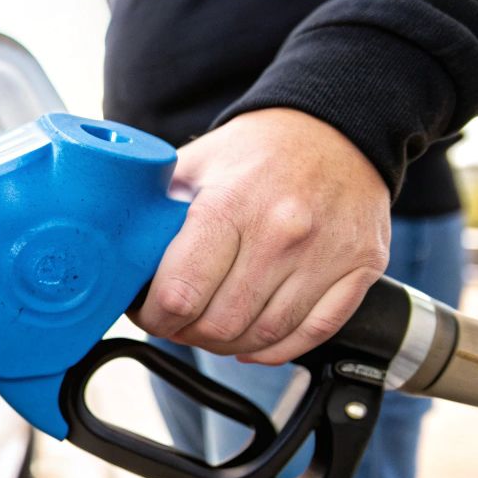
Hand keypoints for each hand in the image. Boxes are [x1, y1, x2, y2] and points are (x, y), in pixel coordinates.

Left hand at [133, 108, 390, 364]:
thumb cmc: (258, 150)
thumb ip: (156, 213)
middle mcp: (282, 232)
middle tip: (178, 323)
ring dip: (228, 345)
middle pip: (220, 324)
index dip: (154, 316)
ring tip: (212, 330)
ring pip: (264, 336)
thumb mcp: (195, 165)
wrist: (337, 127)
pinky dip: (277, 350)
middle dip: (187, 333)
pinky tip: (254, 342)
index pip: (179, 294)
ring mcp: (326, 253)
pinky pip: (313, 333)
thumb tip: (116, 259)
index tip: (149, 312)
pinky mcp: (361, 267)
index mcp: (230, 204)